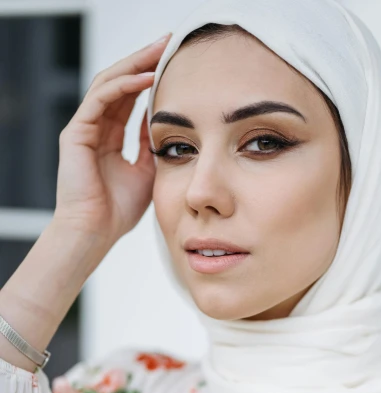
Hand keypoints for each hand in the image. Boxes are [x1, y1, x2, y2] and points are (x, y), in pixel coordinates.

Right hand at [53, 32, 171, 247]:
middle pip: (120, 82)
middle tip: (169, 43)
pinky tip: (146, 77)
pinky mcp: (76, 132)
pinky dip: (124, 86)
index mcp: (109, 137)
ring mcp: (84, 128)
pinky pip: (100, 99)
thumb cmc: (117, 212)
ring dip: (135, 64)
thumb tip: (170, 129)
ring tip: (160, 50)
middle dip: (144, 60)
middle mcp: (95, 127)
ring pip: (109, 83)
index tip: (175, 64)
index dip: (151, 78)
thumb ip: (153, 149)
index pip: (130, 97)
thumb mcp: (146, 174)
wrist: (95, 233)